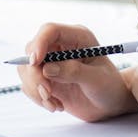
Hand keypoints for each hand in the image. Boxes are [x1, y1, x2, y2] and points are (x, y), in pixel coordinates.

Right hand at [17, 23, 137, 121]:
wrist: (110, 103)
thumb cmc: (110, 87)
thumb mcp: (97, 79)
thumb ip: (74, 72)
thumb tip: (47, 69)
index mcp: (77, 37)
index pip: (50, 31)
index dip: (39, 43)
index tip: (35, 62)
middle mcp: (61, 46)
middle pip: (32, 51)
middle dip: (35, 75)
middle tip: (47, 94)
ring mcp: (51, 62)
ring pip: (27, 69)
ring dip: (36, 89)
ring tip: (55, 105)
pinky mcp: (46, 78)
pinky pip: (29, 84)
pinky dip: (38, 98)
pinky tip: (56, 105)